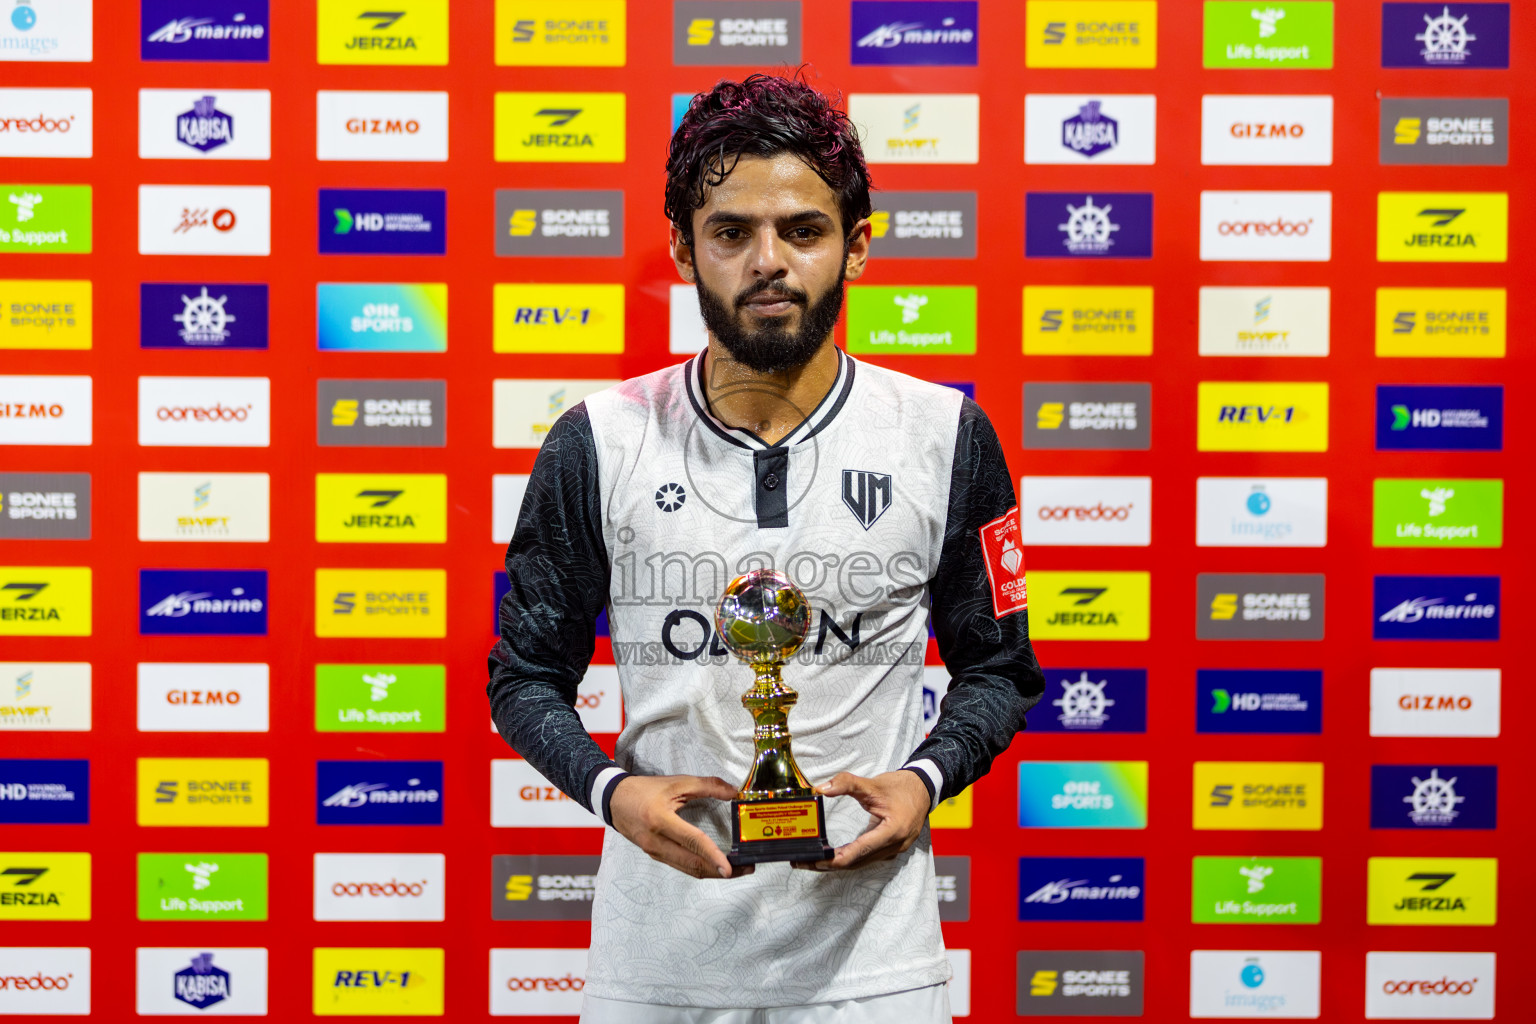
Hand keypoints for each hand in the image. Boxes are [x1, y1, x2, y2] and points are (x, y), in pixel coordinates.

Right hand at [609, 774, 753, 879]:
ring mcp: (654, 852)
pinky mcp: (655, 855)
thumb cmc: (644, 790)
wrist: (613, 800)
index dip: (713, 856)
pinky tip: (713, 865)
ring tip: (735, 870)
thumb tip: (733, 792)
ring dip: (712, 872)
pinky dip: (699, 868)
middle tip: (745, 868)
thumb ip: (706, 785)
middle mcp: (656, 841)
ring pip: (688, 869)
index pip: (692, 842)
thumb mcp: (676, 782)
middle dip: (720, 871)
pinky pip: (681, 866)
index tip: (731, 867)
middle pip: (693, 864)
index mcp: (661, 820)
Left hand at [794, 770, 929, 870]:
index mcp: (893, 831)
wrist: (924, 789)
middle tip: (805, 862)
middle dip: (830, 864)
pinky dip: (850, 859)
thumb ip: (847, 784)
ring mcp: (894, 850)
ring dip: (838, 864)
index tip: (817, 859)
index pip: (860, 851)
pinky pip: (867, 858)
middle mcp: (895, 845)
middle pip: (858, 862)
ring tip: (814, 861)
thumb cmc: (902, 787)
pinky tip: (835, 857)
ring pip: (862, 863)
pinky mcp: (891, 848)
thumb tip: (822, 788)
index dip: (836, 858)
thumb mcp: (873, 784)